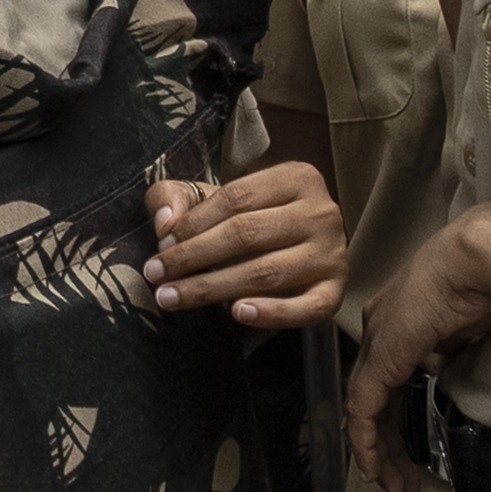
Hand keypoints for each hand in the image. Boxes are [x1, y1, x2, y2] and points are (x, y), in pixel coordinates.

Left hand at [152, 158, 344, 324]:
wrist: (297, 251)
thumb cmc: (249, 222)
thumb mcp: (214, 199)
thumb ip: (178, 197)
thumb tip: (164, 222)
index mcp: (296, 178)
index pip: (236, 199)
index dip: (192, 223)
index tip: (160, 245)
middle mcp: (321, 212)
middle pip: (246, 235)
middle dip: (192, 257)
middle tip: (155, 276)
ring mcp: (332, 253)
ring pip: (266, 272)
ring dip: (212, 289)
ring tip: (172, 298)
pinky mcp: (335, 291)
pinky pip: (306, 308)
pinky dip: (271, 314)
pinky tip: (237, 313)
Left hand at [337, 211, 490, 491]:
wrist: (481, 258)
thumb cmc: (488, 279)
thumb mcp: (467, 325)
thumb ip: (453, 349)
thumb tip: (456, 369)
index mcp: (399, 321)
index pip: (387, 382)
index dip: (393, 420)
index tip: (407, 452)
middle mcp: (381, 332)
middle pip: (374, 401)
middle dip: (386, 447)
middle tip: (399, 482)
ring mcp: (378, 344)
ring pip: (366, 411)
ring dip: (379, 454)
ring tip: (395, 487)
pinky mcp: (380, 359)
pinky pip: (364, 409)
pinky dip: (367, 442)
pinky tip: (375, 468)